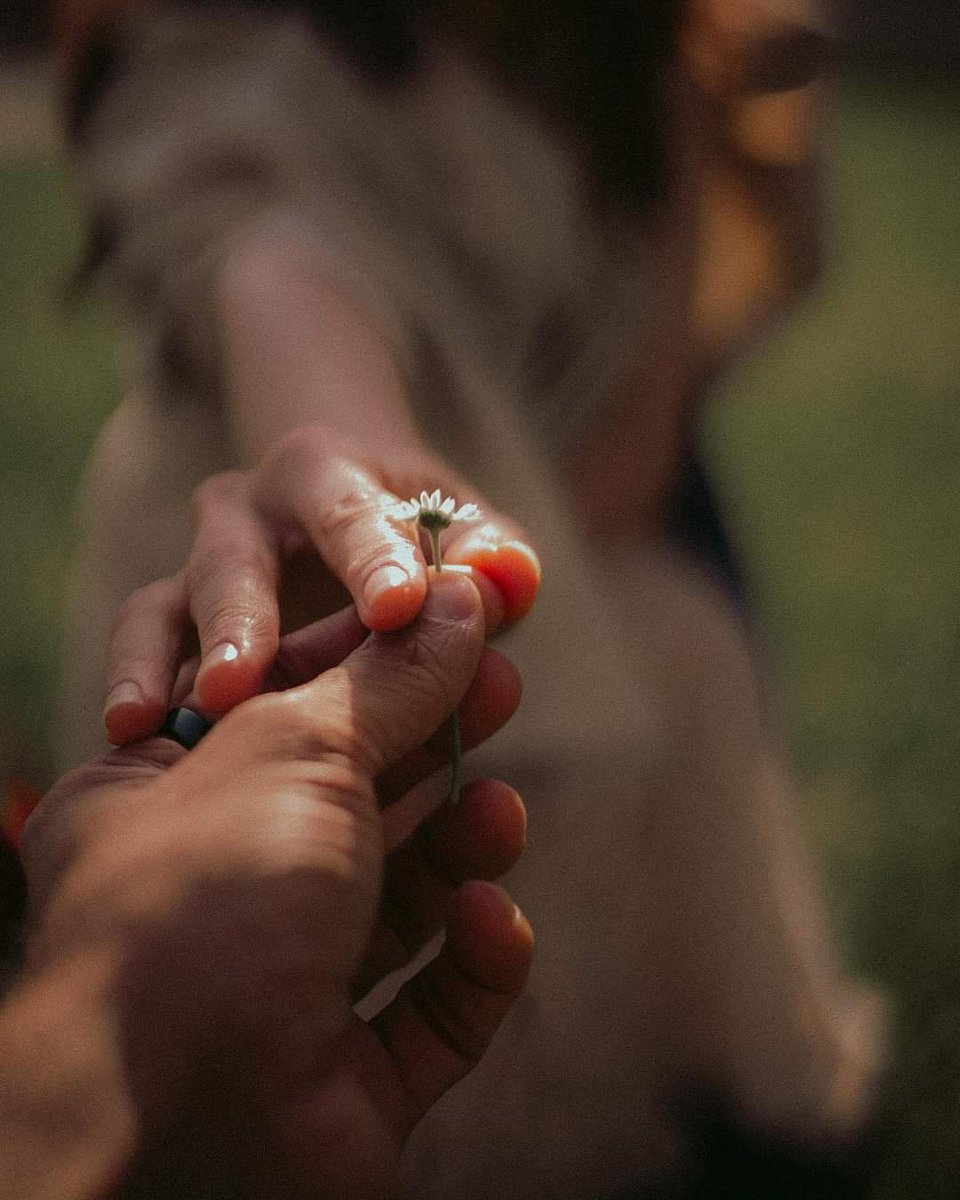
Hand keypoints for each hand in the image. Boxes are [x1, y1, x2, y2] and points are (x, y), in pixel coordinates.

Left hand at [22, 575, 531, 1197]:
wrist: (176, 1131)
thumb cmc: (205, 906)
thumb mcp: (296, 750)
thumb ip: (390, 677)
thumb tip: (461, 597)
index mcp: (157, 806)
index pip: (277, 706)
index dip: (371, 655)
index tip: (452, 620)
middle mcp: (211, 898)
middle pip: (346, 803)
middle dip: (430, 745)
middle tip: (502, 688)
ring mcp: (274, 996)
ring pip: (395, 907)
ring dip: (458, 854)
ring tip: (500, 814)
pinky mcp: (339, 1082)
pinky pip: (424, 1014)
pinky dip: (470, 967)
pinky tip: (493, 924)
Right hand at [103, 424, 540, 742]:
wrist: (350, 514)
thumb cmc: (420, 534)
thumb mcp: (467, 532)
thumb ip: (492, 557)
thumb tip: (507, 578)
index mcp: (328, 475)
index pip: (351, 513)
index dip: (374, 559)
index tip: (398, 608)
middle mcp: (249, 510)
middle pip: (236, 558)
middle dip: (243, 620)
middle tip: (243, 685)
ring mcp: (201, 562)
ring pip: (167, 600)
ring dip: (167, 660)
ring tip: (163, 721)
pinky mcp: (171, 613)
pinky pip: (141, 639)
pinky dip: (134, 681)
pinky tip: (129, 733)